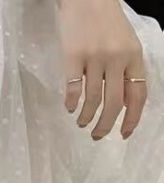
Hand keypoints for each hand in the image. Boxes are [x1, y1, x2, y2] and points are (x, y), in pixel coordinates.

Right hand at [58, 0, 147, 139]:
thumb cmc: (105, 23)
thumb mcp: (125, 44)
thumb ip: (125, 71)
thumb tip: (122, 104)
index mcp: (133, 56)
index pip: (138, 94)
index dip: (132, 118)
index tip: (123, 134)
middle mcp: (116, 58)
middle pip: (114, 103)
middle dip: (105, 125)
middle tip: (97, 136)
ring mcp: (94, 57)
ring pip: (92, 99)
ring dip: (86, 117)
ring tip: (81, 123)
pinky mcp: (72, 57)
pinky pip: (72, 88)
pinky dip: (71, 103)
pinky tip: (69, 108)